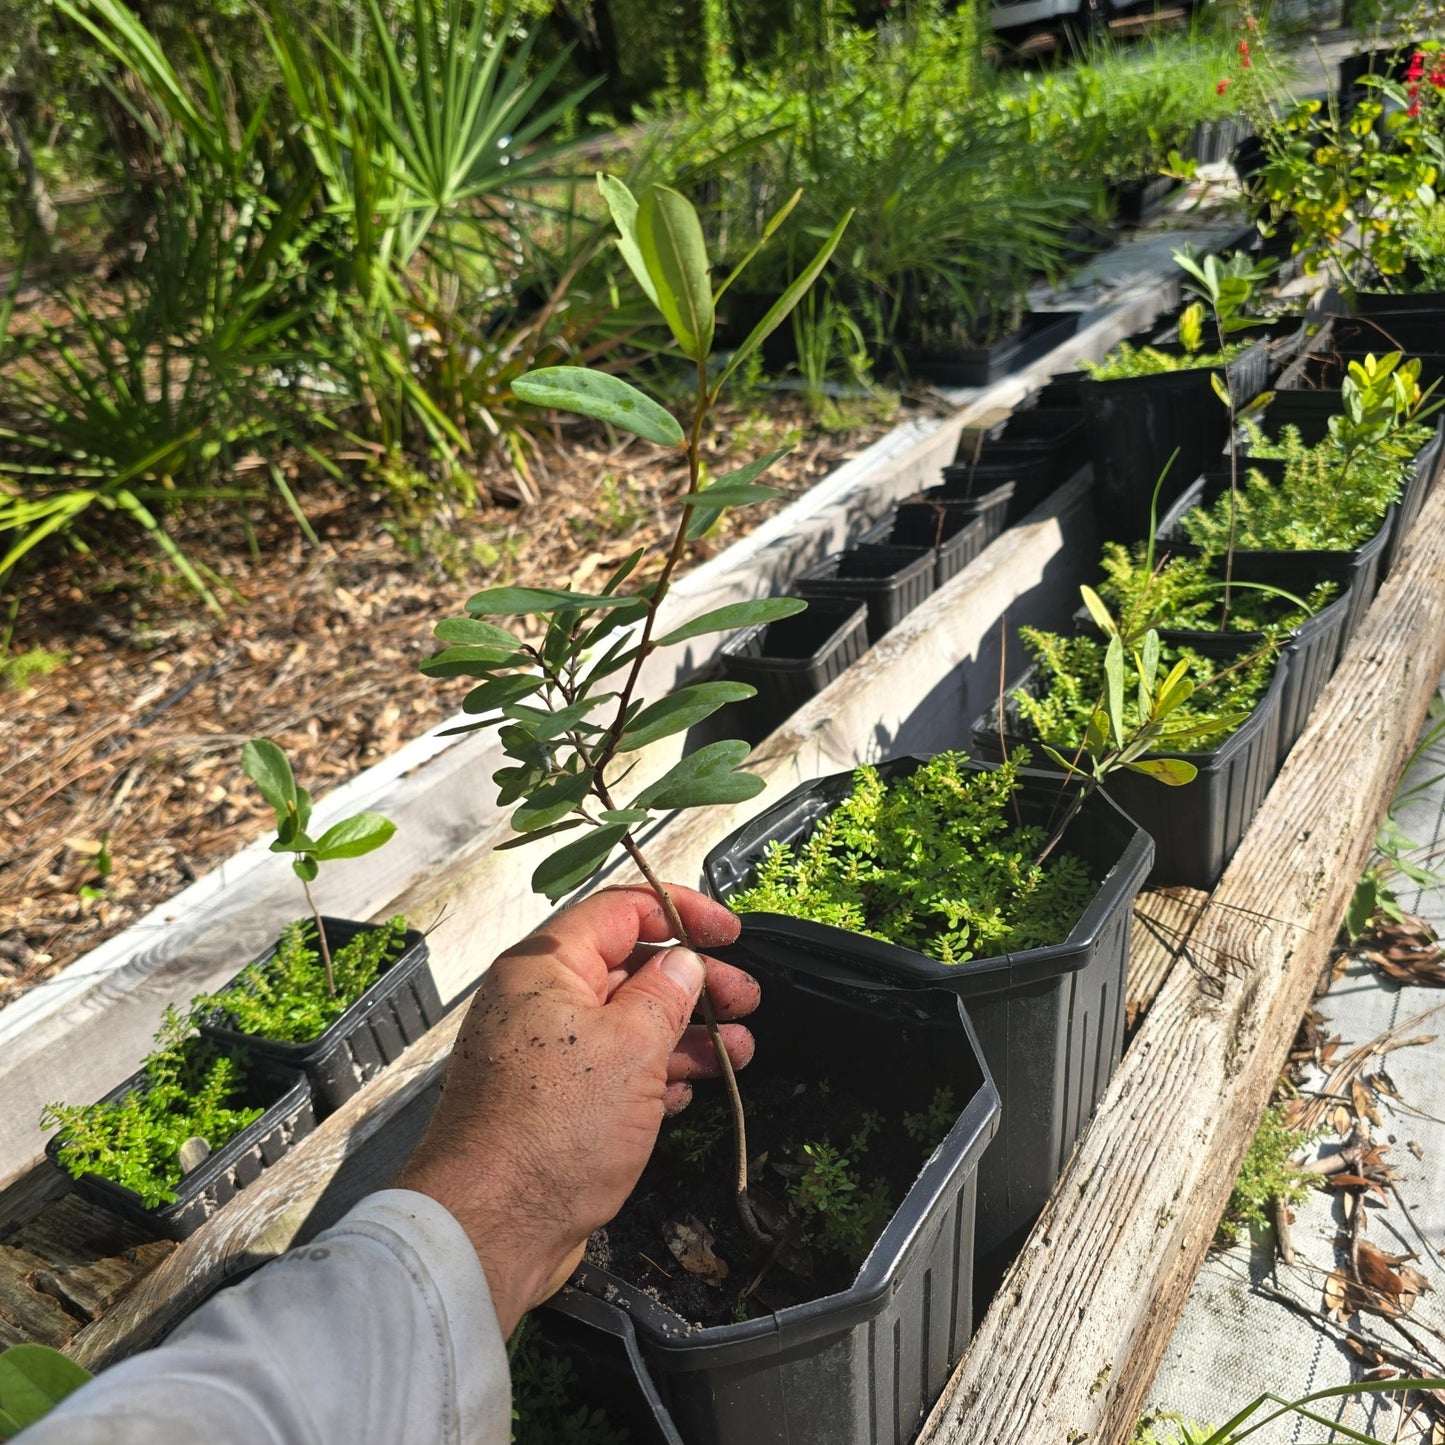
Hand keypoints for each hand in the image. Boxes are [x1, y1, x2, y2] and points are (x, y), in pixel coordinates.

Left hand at [396, 883, 757, 1335]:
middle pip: (629, 969)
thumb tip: (684, 962)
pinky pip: (612, 1073)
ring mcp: (545, 1056)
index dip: (682, 913)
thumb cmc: (557, 1126)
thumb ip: (665, 993)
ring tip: (740, 1052)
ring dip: (686, 1035)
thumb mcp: (631, 1046)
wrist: (492, 1227)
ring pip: (627, 1025)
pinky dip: (653, 1076)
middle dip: (694, 983)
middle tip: (747, 1001)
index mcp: (546, 967)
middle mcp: (540, 1002)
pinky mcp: (553, 1105)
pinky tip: (688, 1092)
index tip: (731, 934)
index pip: (621, 910)